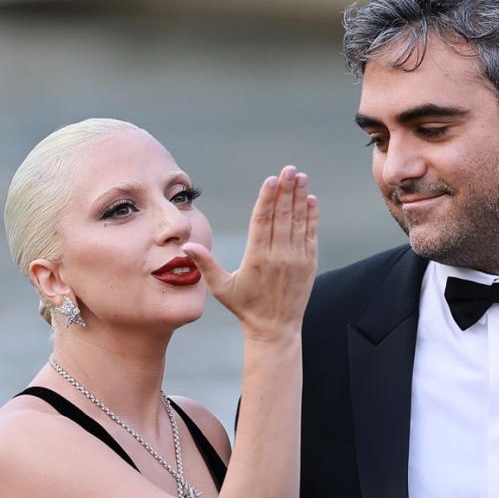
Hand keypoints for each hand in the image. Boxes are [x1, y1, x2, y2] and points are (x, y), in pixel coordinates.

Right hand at [183, 165, 317, 340]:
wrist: (275, 328)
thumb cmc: (245, 307)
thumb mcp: (221, 288)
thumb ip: (206, 265)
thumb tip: (187, 247)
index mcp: (257, 258)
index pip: (262, 221)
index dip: (267, 198)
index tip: (271, 180)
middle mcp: (278, 256)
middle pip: (282, 216)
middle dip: (286, 190)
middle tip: (289, 169)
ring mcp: (296, 259)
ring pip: (298, 222)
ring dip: (299, 197)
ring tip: (300, 177)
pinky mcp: (309, 264)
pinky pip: (310, 234)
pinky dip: (311, 216)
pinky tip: (310, 200)